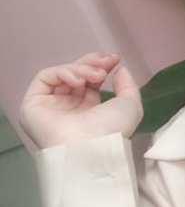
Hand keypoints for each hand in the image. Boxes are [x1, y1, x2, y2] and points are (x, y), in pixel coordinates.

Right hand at [20, 52, 143, 148]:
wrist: (91, 147)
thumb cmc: (112, 130)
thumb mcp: (130, 106)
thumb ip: (128, 86)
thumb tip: (120, 70)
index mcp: (88, 111)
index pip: (89, 81)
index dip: (100, 65)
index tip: (114, 58)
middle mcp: (68, 107)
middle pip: (75, 74)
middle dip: (91, 63)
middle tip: (106, 62)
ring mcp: (50, 106)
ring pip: (62, 74)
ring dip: (81, 68)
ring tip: (95, 75)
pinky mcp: (32, 104)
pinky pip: (45, 78)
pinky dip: (62, 72)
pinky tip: (78, 79)